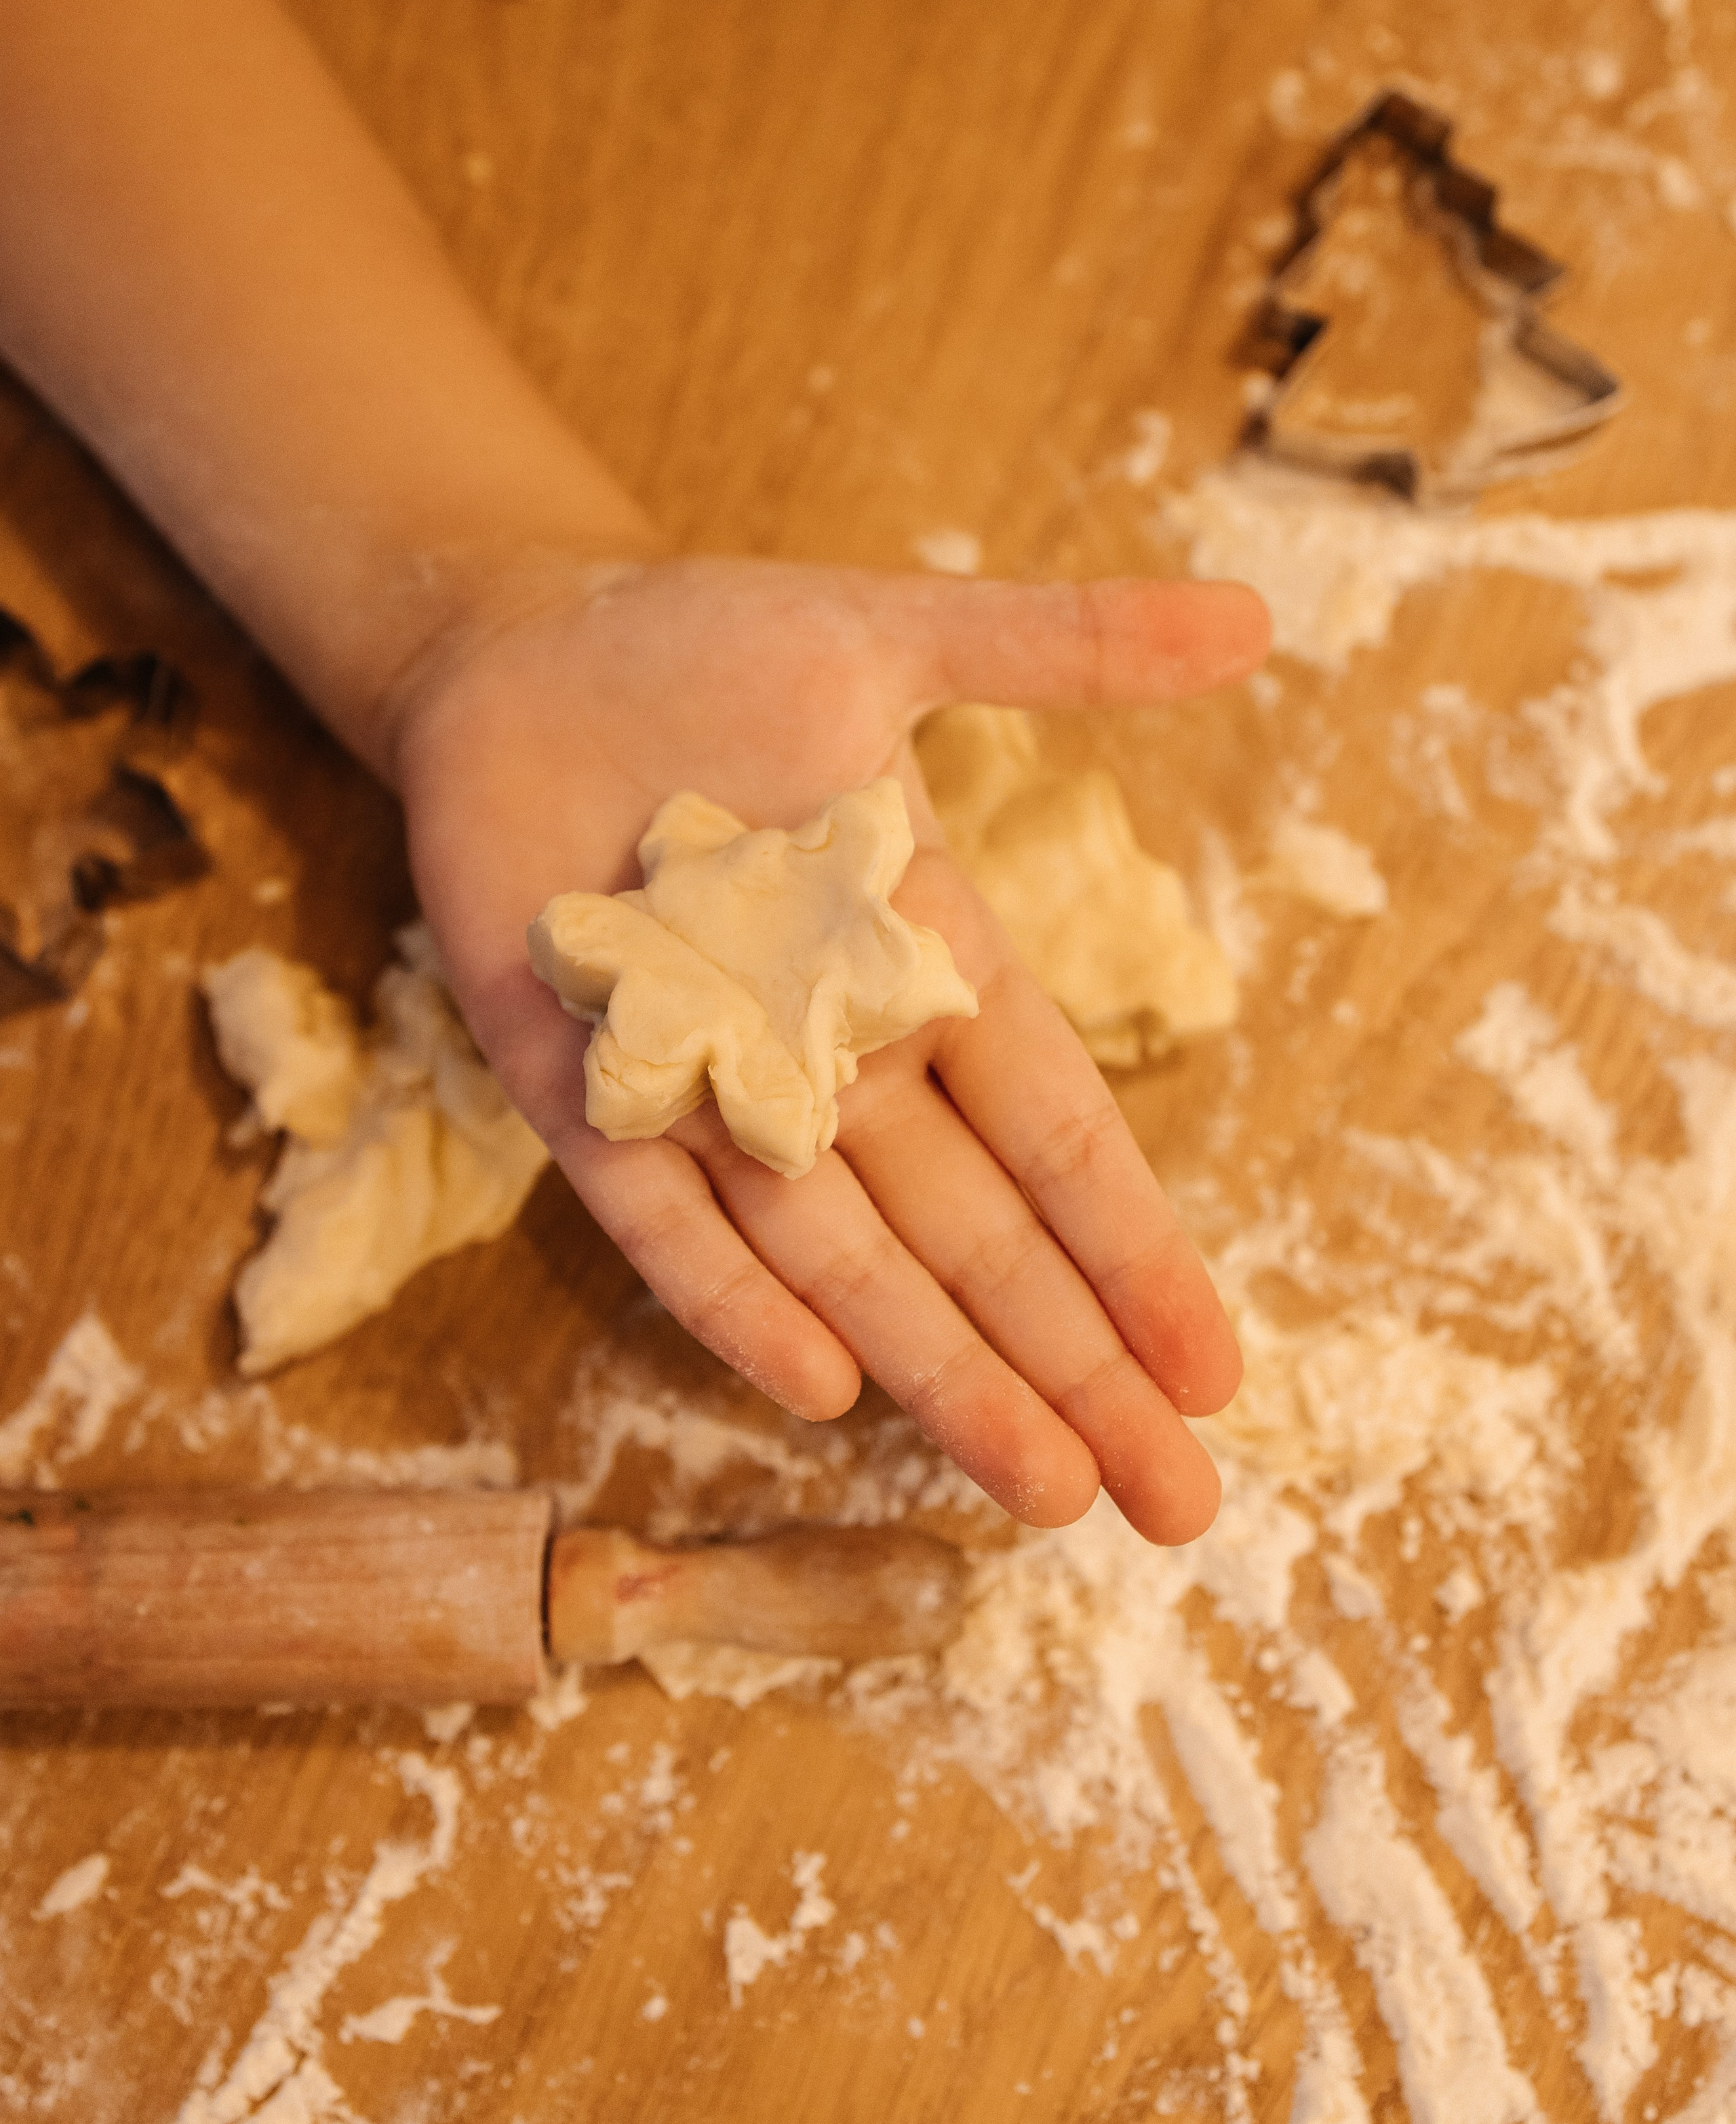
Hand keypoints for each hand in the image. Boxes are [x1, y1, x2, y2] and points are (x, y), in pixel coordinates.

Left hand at [390, 554, 1268, 1543]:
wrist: (519, 655)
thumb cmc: (712, 649)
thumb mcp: (896, 637)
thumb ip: (1066, 646)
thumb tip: (1254, 618)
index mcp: (928, 964)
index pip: (1056, 1132)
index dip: (1134, 1247)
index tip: (1219, 1370)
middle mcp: (838, 1053)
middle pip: (978, 1235)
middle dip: (1076, 1366)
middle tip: (1176, 1506)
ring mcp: (713, 1084)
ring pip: (847, 1257)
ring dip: (941, 1370)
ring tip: (1044, 1490)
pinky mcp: (584, 1090)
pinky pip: (665, 1219)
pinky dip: (735, 1297)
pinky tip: (821, 1388)